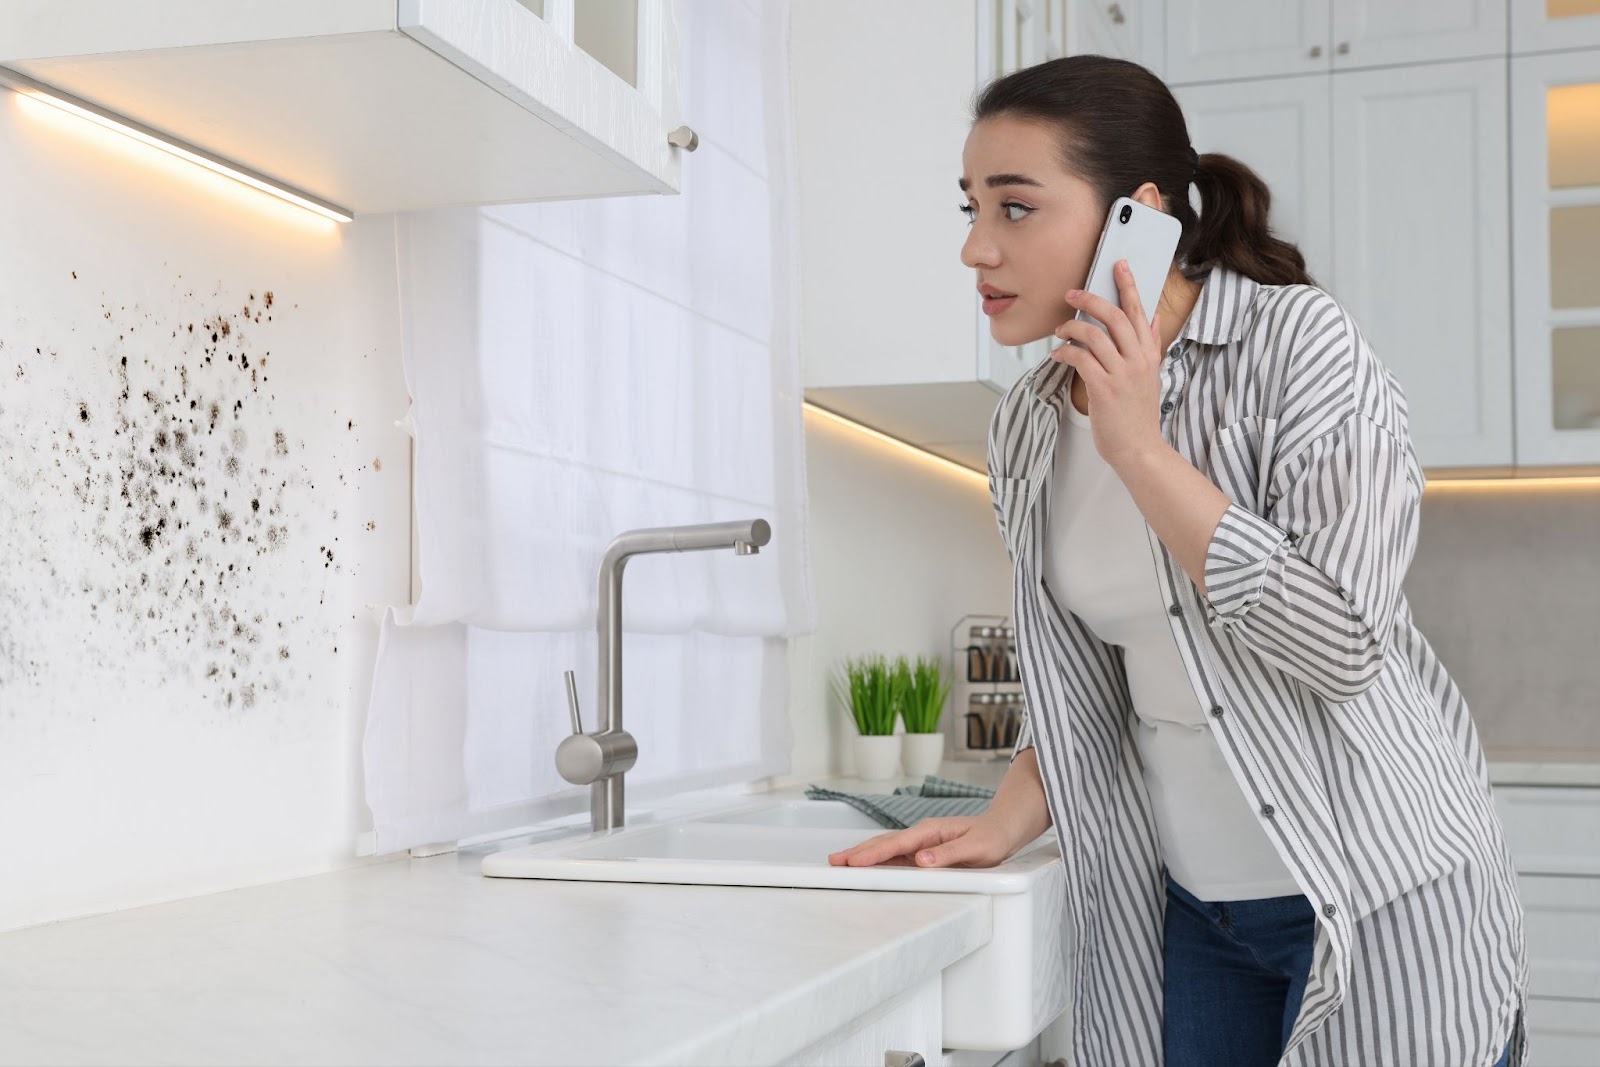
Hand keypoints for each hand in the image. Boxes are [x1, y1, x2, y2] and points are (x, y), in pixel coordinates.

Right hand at [826, 815, 1017, 868]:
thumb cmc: (991, 838)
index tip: (854, 862)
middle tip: (834, 861)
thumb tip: (921, 860)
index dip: (873, 854)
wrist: (1002, 830)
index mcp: (931, 832)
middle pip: (884, 844)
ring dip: (863, 855)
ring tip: (840, 862)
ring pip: (886, 849)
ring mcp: (920, 842)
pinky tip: (864, 865)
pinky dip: (877, 860)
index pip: (897, 844)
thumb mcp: (976, 849)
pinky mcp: (923, 851)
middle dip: (858, 853)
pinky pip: (895, 856)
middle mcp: (922, 835)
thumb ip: (948, 855)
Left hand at [1052, 259, 1166, 468]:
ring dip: (1072, 327)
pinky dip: (1065, 351)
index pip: (1138, 312)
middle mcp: (1138, 360)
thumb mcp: (1152, 376)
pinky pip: (1080, 358)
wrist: (1139, 449)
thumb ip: (1151, 345)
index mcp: (1150, 354)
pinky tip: (1058, 353)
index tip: (1118, 265)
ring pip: (1094, 335)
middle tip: (1071, 294)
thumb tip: (1153, 317)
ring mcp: (1122, 374)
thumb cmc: (1138, 415)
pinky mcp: (1104, 388)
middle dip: (1090, 299)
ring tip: (1060, 330)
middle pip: (1114, 316)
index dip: (1128, 286)